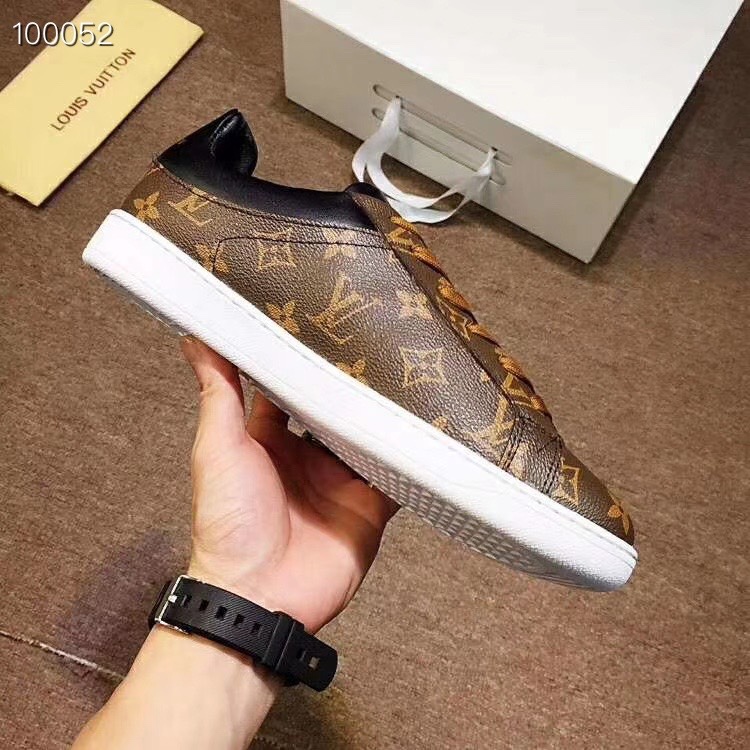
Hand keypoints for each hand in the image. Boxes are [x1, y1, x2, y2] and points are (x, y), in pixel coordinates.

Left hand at [182, 337, 397, 632]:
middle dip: (355, 382)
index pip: (291, 387)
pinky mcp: (370, 506)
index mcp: (270, 439)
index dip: (305, 358)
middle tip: (381, 338)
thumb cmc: (227, 524)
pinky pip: (397, 474)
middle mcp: (308, 456)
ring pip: (371, 435)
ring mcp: (341, 480)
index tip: (325, 321)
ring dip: (386, 413)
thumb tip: (198, 337)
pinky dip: (411, 455)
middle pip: (338, 408)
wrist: (258, 597)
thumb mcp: (218, 449)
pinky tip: (430, 428)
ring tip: (412, 372)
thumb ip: (218, 394)